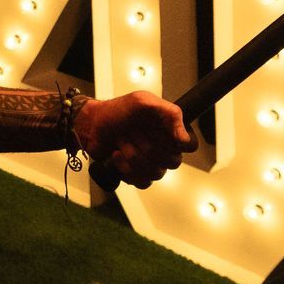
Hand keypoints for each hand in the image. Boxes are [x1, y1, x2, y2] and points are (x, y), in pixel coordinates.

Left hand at [75, 91, 196, 188]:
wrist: (92, 125)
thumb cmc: (117, 110)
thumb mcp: (143, 101)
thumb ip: (170, 114)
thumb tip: (185, 140)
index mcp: (170, 129)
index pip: (191, 145)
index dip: (178, 143)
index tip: (164, 134)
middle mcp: (164, 147)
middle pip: (173, 162)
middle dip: (148, 147)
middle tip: (133, 133)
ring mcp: (151, 163)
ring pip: (156, 173)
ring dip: (133, 156)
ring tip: (122, 142)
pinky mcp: (137, 174)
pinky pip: (142, 182)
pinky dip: (126, 169)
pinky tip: (117, 155)